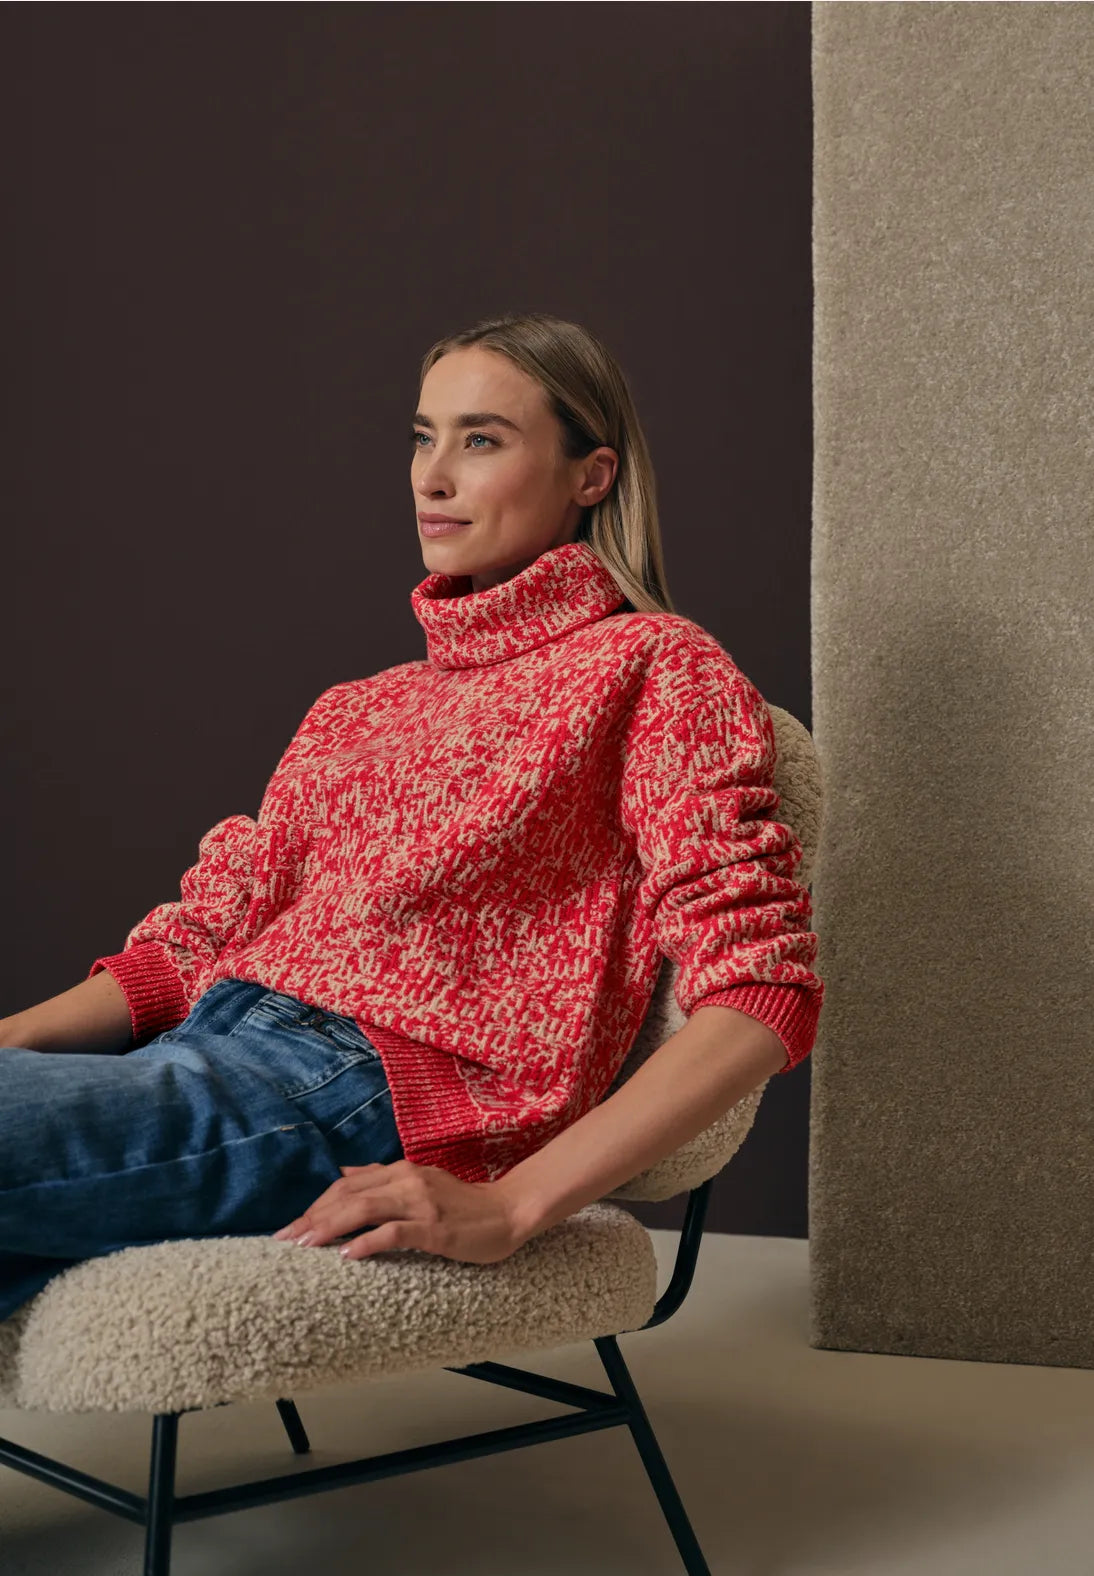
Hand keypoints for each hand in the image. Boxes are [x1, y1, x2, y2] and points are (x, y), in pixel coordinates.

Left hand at [272, 1159, 526, 1264]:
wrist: (509, 1213)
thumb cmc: (464, 1205)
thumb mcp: (421, 1183)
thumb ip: (383, 1178)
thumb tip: (343, 1172)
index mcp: (401, 1171)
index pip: (347, 1184)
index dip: (316, 1204)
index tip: (292, 1225)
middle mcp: (407, 1181)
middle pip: (348, 1195)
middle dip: (312, 1217)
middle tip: (284, 1239)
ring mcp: (421, 1203)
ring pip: (364, 1208)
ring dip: (329, 1226)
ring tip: (304, 1245)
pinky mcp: (435, 1228)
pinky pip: (394, 1232)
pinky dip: (367, 1242)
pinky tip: (347, 1254)